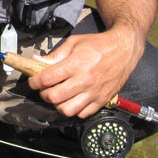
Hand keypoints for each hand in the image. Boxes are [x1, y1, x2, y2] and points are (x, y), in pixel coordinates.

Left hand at [28, 29, 143, 118]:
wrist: (124, 49)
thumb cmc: (99, 45)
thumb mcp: (74, 43)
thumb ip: (55, 55)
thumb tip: (36, 61)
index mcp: (76, 64)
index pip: (47, 79)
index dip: (34, 82)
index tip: (33, 81)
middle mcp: (84, 80)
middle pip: (54, 97)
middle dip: (44, 94)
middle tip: (45, 88)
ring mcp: (94, 92)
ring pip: (67, 110)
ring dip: (58, 105)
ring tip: (58, 96)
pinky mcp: (102, 100)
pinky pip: (82, 114)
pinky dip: (74, 110)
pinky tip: (72, 99)